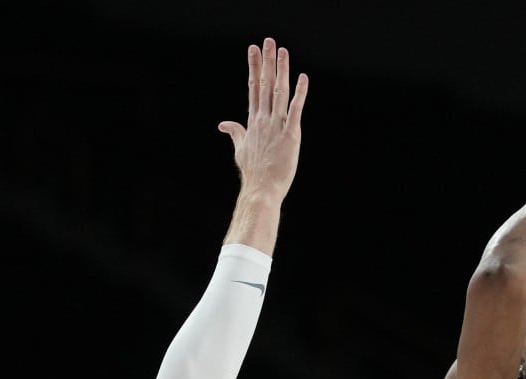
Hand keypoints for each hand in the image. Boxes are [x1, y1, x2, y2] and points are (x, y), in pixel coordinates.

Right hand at [218, 37, 308, 202]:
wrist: (260, 191)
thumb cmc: (253, 173)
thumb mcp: (240, 150)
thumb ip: (235, 132)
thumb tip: (222, 124)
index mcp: (253, 122)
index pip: (253, 88)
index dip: (254, 67)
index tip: (253, 50)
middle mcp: (263, 120)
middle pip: (265, 84)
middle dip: (266, 61)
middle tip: (267, 41)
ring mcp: (276, 126)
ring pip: (279, 92)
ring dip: (281, 70)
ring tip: (282, 51)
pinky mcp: (290, 135)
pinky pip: (296, 110)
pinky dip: (300, 93)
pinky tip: (303, 78)